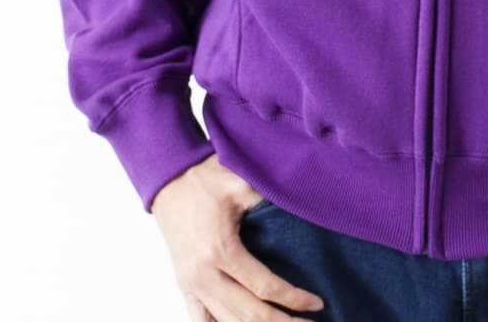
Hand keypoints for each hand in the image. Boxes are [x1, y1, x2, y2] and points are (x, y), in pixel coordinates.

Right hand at [151, 153, 325, 320]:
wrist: (169, 181)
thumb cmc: (206, 179)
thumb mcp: (240, 183)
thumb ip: (268, 200)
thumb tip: (302, 209)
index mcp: (221, 250)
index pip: (264, 287)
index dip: (293, 298)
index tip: (317, 304)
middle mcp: (204, 275)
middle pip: (249, 314)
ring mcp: (191, 285)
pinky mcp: (184, 286)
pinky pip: (200, 320)